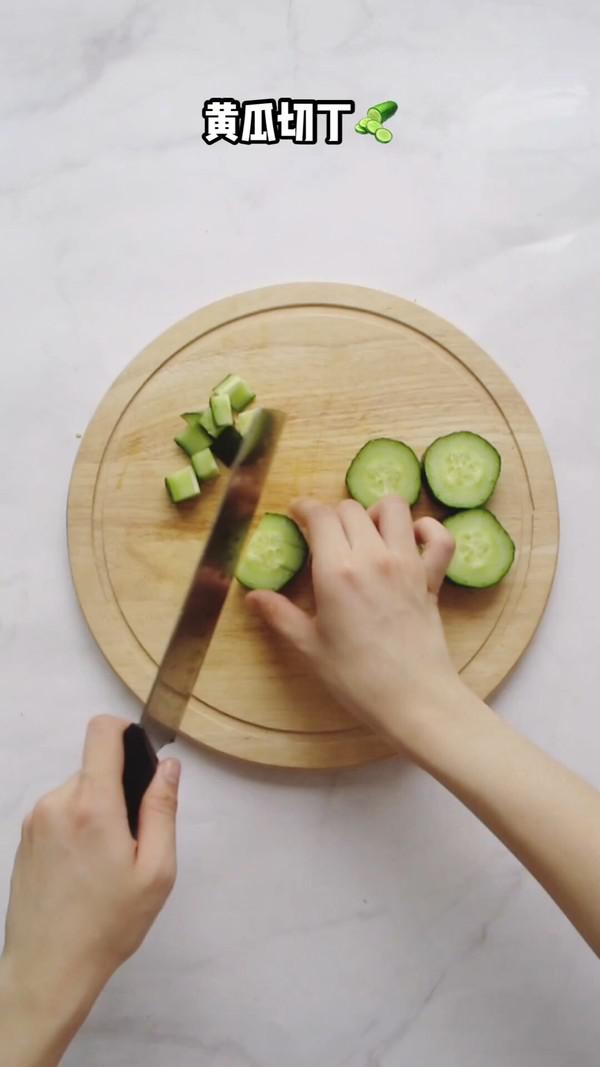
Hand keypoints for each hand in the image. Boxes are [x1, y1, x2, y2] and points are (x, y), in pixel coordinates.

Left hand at [0, 715, 179, 1066]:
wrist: (47, 970)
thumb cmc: (108, 925)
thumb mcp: (156, 871)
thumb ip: (163, 810)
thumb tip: (168, 766)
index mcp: (92, 804)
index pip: (102, 732)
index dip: (126, 731)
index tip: (141, 759)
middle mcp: (57, 802)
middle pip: (95, 767)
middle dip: (118, 791)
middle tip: (132, 841)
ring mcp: (35, 820)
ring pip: (78, 792)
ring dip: (97, 811)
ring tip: (106, 861)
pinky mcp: (24, 838)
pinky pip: (60, 813)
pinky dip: (77, 827)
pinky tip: (84, 869)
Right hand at [248, 496, 458, 746]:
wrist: (412, 700)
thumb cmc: (356, 678)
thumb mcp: (310, 646)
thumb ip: (280, 615)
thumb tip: (252, 596)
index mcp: (335, 571)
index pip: (319, 516)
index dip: (304, 508)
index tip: (297, 513)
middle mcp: (372, 557)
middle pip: (351, 508)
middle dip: (333, 514)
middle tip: (325, 535)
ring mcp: (406, 564)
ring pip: (394, 507)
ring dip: (376, 511)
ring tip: (366, 531)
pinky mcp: (432, 578)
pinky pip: (439, 536)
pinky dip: (428, 529)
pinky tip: (412, 538)